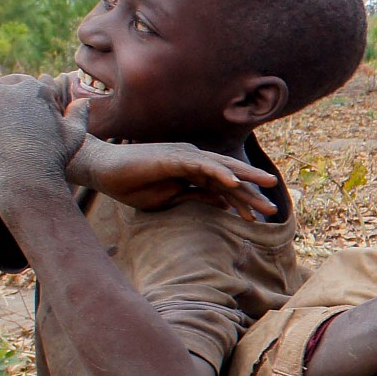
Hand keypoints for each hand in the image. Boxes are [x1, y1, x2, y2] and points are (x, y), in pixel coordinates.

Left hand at [0, 77, 81, 197]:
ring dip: (1, 118)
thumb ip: (79, 112)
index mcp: (32, 89)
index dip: (43, 106)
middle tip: (27, 133)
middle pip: (13, 95)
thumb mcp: (75, 134)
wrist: (23, 180)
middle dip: (20, 108)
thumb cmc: (53, 157)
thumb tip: (82, 100)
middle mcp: (6, 91)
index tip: (44, 122)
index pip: (37, 88)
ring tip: (13, 142)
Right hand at [66, 111, 279, 219]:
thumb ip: (195, 198)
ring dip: (244, 177)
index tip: (258, 219)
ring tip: (266, 185)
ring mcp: (184, 156)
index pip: (223, 188)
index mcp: (192, 173)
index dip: (241, 202)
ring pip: (221, 167)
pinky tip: (232, 181)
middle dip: (252, 190)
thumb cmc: (133, 185)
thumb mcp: (169, 199)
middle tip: (273, 207)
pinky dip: (217, 172)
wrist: (103, 171)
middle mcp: (193, 161)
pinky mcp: (172, 157)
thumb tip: (223, 204)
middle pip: (229, 176)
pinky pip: (200, 165)